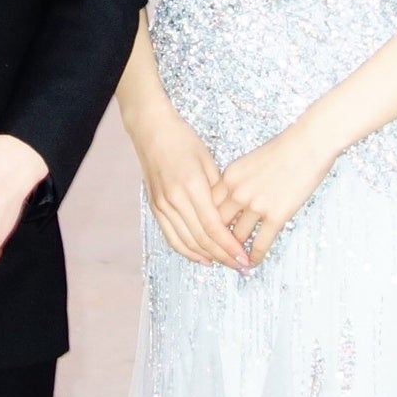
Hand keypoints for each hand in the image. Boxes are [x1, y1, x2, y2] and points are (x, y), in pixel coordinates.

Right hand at [132, 109, 248, 269]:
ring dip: (208, 257)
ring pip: (186, 242)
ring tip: (226, 264)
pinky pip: (171, 237)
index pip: (213, 226)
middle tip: (240, 265)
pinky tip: (203, 258)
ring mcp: (162, 205)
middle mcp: (174, 199)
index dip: (230, 246)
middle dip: (223, 256)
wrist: (152, 131)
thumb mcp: (209, 161)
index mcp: (191, 186)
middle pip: (201, 239)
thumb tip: (234, 217)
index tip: (244, 256)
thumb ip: (219, 191)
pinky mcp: (155, 208)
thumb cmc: (184, 141)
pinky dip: (187, 251)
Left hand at [214, 123, 342, 266]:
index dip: (206, 224)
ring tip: (235, 261)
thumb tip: (235, 201)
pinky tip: (253, 262)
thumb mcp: (250, 162)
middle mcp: (237, 192)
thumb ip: (238, 182)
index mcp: (229, 177)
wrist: (308, 144)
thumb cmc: (284, 149)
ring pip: (236, 237)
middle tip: (216, 254)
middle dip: (216, 242)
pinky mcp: (276, 215)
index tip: (207, 234)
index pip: (208, 207)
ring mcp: (256, 204)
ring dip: (235, 252)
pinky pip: (260, 242)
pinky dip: (255, 256)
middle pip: (217, 225)